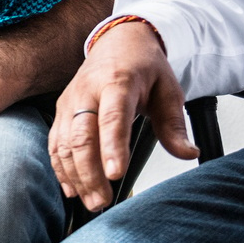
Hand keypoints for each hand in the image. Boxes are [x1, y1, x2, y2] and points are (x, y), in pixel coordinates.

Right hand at [49, 21, 194, 211]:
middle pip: (82, 136)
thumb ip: (174, 125)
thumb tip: (188, 154)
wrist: (118, 41)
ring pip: (65, 144)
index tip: (116, 174)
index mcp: (117, 82)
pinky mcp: (61, 111)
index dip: (112, 147)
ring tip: (92, 202)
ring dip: (76, 176)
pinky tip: (72, 189)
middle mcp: (87, 92)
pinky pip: (55, 144)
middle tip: (103, 201)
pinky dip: (61, 168)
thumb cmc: (143, 67)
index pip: (112, 118)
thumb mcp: (168, 90)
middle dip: (90, 173)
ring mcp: (70, 102)